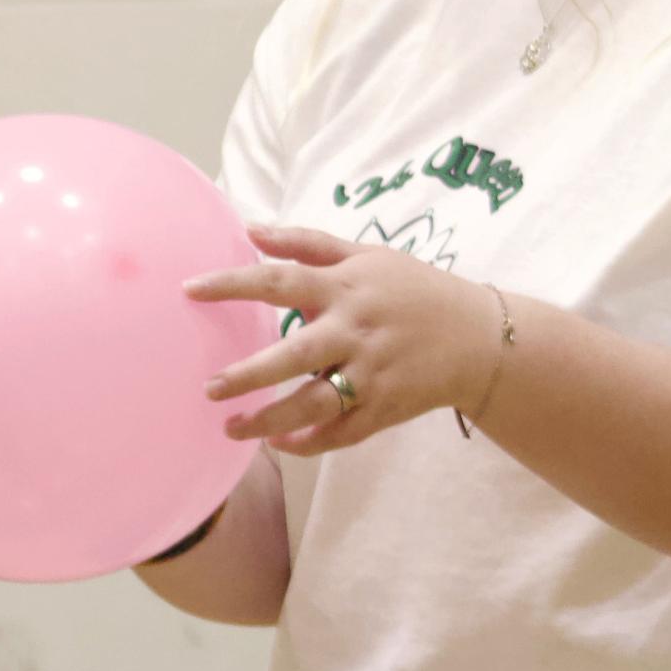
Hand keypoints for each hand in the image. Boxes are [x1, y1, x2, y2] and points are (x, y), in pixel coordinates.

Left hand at [183, 224, 496, 455]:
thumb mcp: (369, 255)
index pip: (281, 280)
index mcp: (347, 287)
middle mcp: (356, 330)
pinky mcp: (386, 408)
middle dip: (248, 374)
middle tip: (209, 387)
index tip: (189, 290)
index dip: (234, 283)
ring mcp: (372, 373)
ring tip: (232, 428)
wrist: (481, 337)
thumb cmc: (416, 290)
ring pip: (315, 404)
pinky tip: (280, 443)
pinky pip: (341, 433)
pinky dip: (309, 443)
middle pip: (294, 354)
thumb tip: (250, 227)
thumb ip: (308, 242)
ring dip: (270, 422)